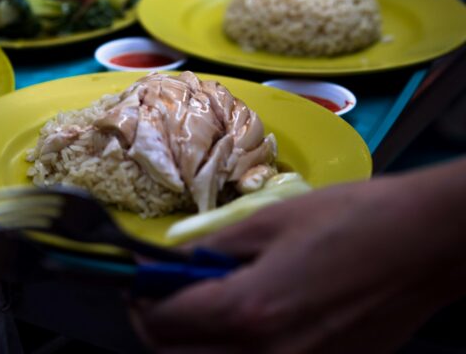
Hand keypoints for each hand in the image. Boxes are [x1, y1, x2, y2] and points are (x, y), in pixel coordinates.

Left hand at [132, 165, 465, 352]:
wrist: (422, 245)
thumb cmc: (349, 220)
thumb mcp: (268, 221)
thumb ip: (208, 247)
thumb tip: (167, 262)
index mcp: (249, 313)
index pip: (161, 322)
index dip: (138, 299)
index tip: (138, 280)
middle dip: (158, 328)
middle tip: (162, 296)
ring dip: (191, 345)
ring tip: (202, 308)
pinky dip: (232, 353)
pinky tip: (244, 322)